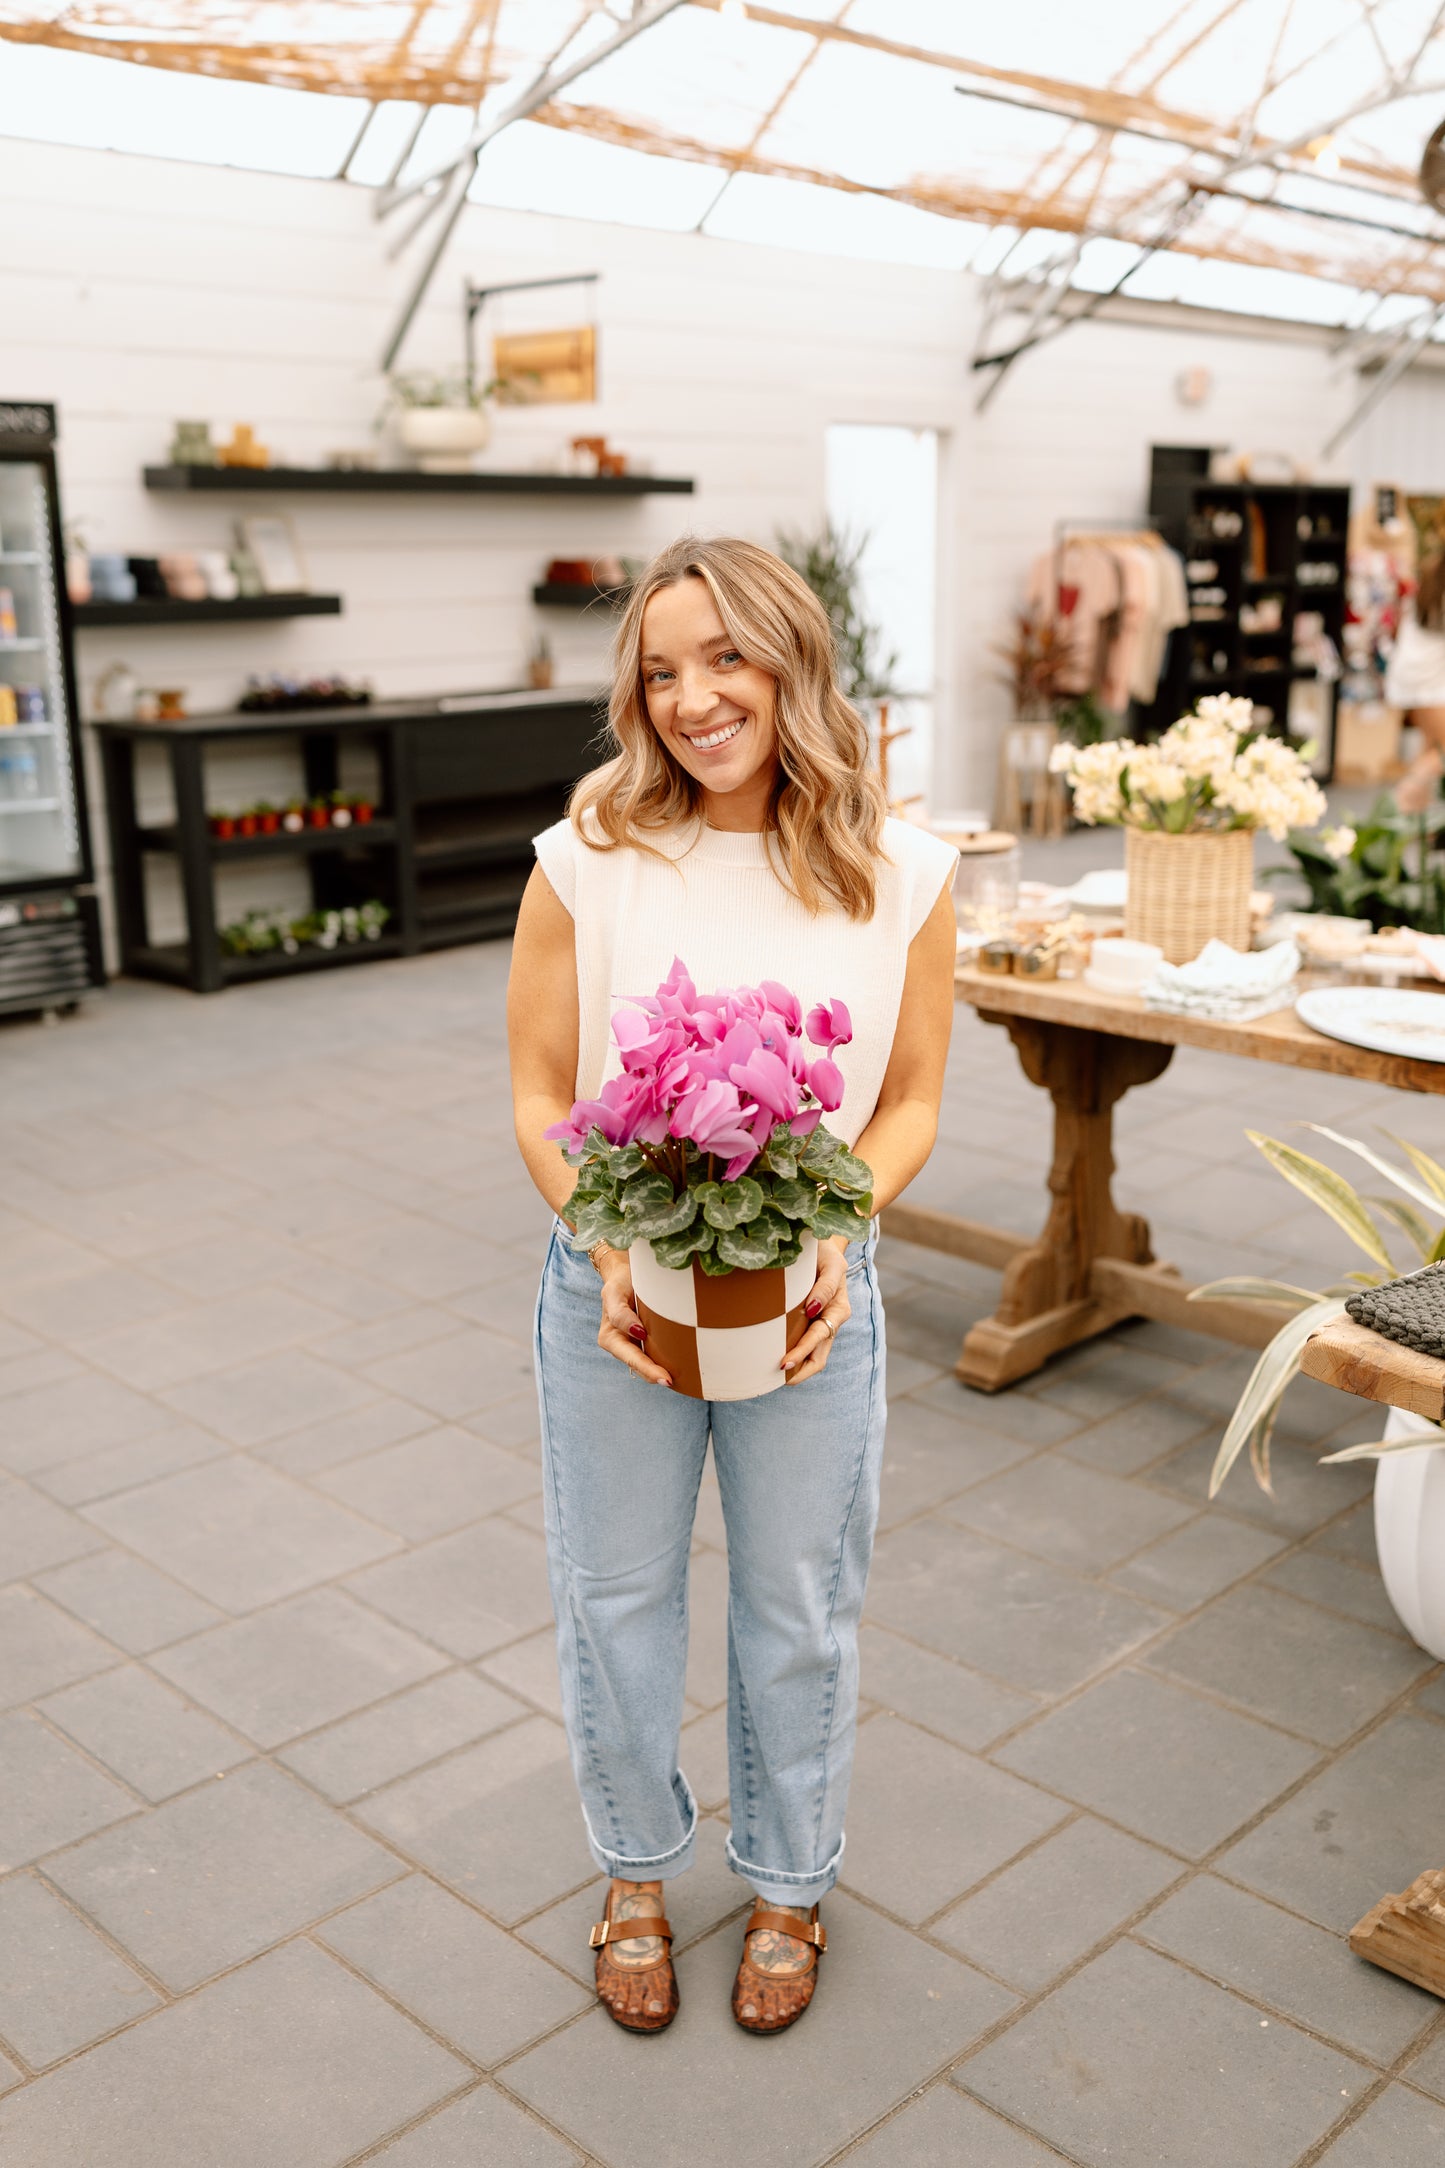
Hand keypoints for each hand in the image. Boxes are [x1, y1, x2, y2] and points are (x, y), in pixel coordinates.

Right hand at [596, 1251, 672, 1386]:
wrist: (625, 1276)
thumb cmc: (620, 1283)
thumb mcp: (614, 1293)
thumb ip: (620, 1313)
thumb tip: (638, 1333)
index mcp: (610, 1338)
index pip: (630, 1357)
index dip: (646, 1368)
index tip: (663, 1377)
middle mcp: (620, 1346)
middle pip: (638, 1366)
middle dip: (653, 1375)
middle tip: (671, 1382)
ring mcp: (633, 1346)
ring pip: (646, 1365)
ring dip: (659, 1372)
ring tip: (679, 1380)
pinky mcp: (644, 1342)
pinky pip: (653, 1355)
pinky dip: (664, 1362)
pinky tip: (679, 1368)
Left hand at [781, 1237, 850, 1385]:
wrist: (823, 1247)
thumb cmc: (825, 1254)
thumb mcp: (831, 1264)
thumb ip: (825, 1286)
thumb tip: (812, 1309)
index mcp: (839, 1309)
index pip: (820, 1337)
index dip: (802, 1351)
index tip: (785, 1362)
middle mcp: (832, 1321)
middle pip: (819, 1357)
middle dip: (800, 1370)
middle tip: (777, 1376)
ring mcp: (822, 1324)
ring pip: (814, 1357)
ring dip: (797, 1370)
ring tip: (774, 1379)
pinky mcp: (812, 1324)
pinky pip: (806, 1346)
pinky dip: (794, 1358)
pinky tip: (775, 1364)